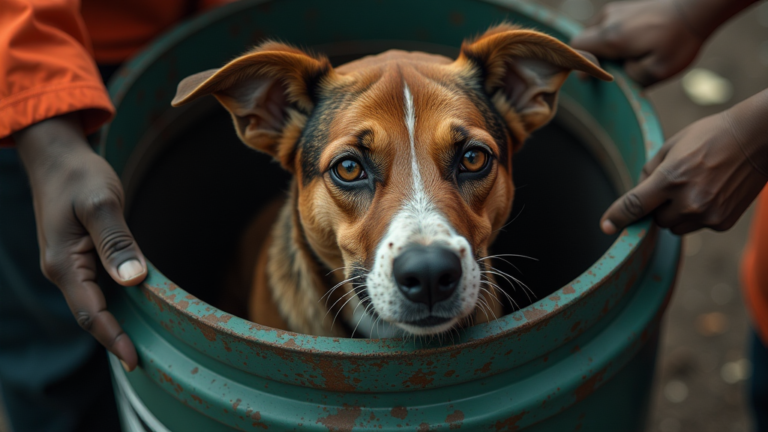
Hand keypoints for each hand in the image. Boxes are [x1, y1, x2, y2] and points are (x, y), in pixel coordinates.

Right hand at [14, 112, 145, 371]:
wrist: (57, 157)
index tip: (135, 360)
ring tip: (147, 343)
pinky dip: (117, 303)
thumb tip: (133, 280)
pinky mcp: (80, 257)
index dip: (113, 338)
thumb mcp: (101, 203)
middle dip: (117, 338)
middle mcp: (64, 270)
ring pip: (96, 303)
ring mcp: (70, 265)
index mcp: (64, 263)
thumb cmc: (78, 176)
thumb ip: (117, 242)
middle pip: (92, 315)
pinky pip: (99, 288)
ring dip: (118, 323)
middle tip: (147, 361)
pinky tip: (138, 310)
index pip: (92, 313)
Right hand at [571, 0, 704, 86]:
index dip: (580, 64)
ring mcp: (617, 9)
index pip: (576, 48)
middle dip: (594, 56)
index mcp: (611, 37)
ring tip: (630, 55)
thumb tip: (621, 74)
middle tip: (615, 69)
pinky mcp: (627, 5)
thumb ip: (631, 78)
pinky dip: (616, 36)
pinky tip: (638, 42)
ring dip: (606, 46)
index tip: (594, 76)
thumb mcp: (658, 71)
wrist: (698, 7)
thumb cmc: (679, 40)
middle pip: (585, 40)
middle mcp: (608, 19)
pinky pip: (611, 24)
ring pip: (598, 31)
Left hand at [601, 110, 767, 235]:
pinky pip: (696, 226)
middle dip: (658, 206)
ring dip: (676, 213)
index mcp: (671, 178)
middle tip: (675, 185)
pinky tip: (711, 192)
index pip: (634, 205)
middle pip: (655, 219)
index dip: (617, 217)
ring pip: (674, 227)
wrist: (758, 139)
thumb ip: (649, 172)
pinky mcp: (721, 223)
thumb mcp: (671, 146)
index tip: (606, 226)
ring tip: (696, 187)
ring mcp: (707, 214)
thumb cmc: (710, 137)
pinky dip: (696, 215)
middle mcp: (688, 201)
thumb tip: (636, 196)